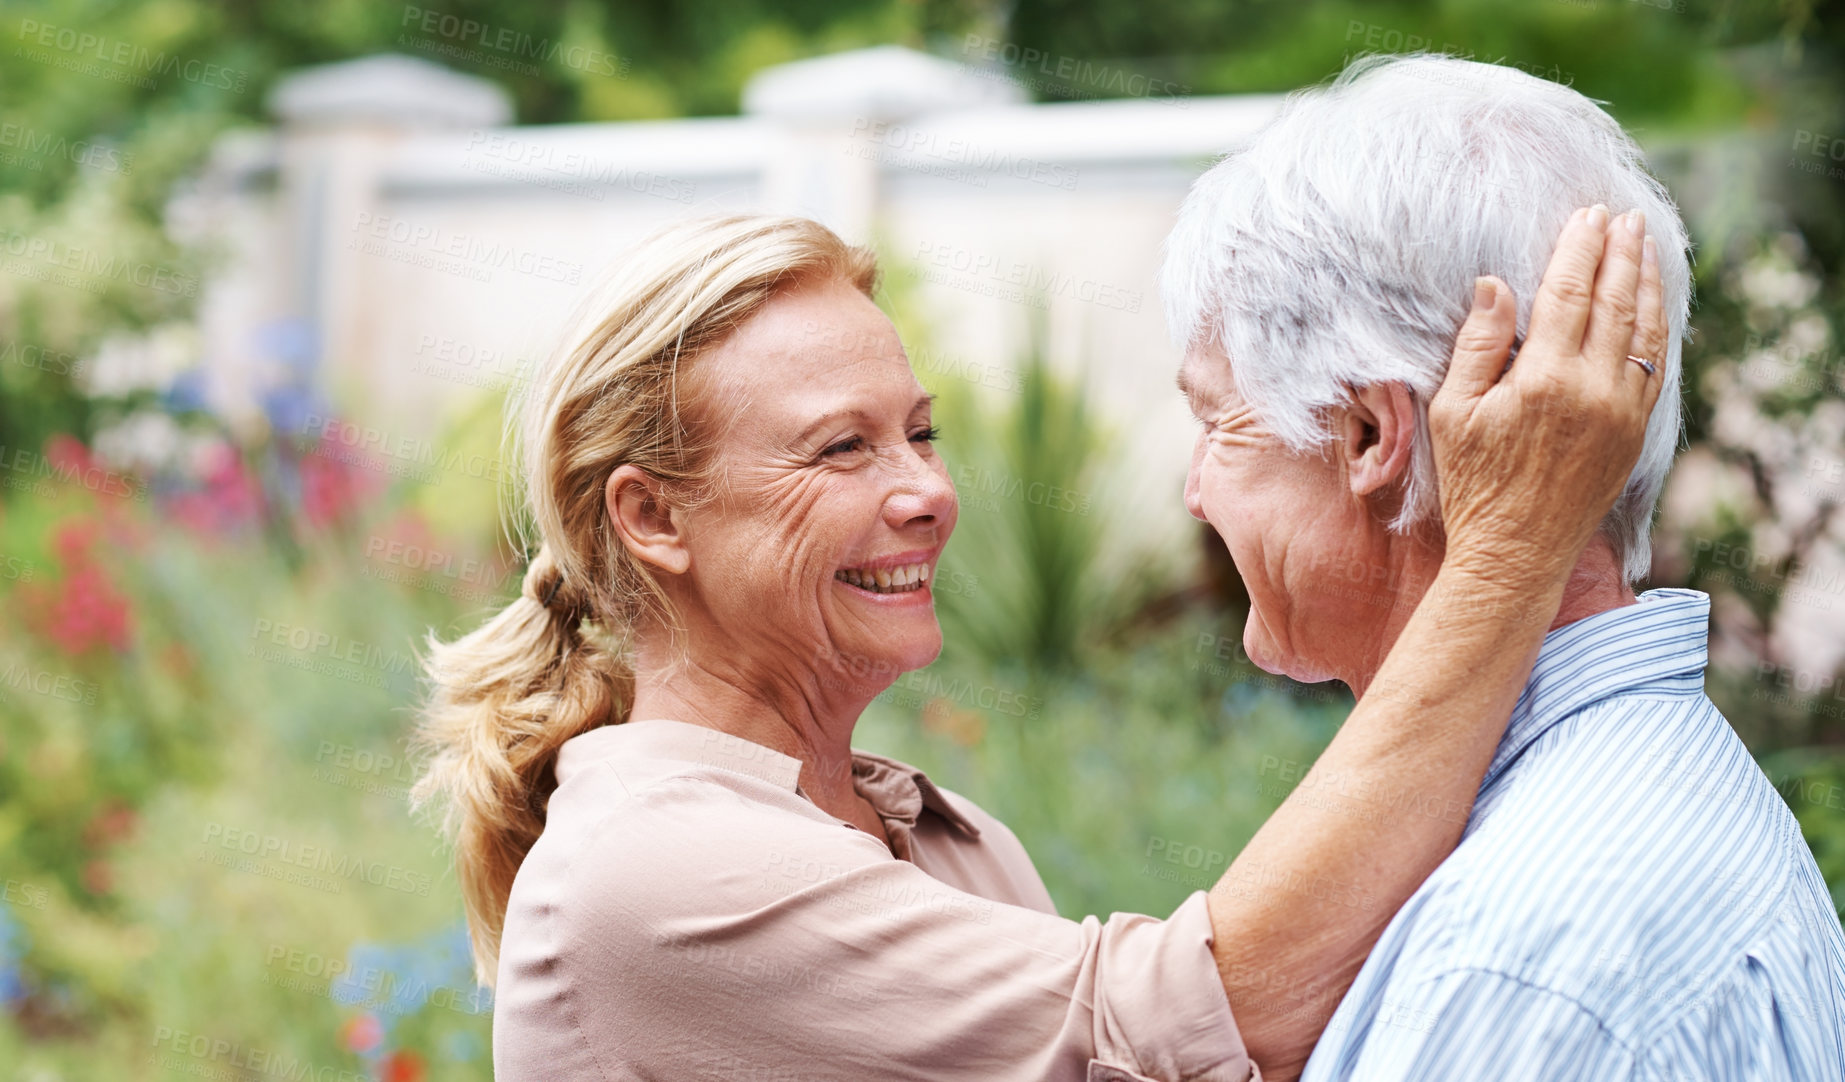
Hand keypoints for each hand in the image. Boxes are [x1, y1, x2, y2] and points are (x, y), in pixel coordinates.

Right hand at [1428, 204, 1667, 589]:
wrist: (1516, 552)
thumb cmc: (1473, 484)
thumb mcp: (1453, 412)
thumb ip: (1478, 345)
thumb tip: (1495, 284)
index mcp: (1545, 378)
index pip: (1570, 293)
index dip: (1580, 248)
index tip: (1587, 215)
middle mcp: (1594, 390)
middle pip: (1616, 302)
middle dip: (1621, 253)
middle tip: (1625, 217)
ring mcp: (1622, 412)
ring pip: (1645, 331)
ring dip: (1647, 283)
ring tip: (1647, 247)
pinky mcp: (1635, 433)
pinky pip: (1656, 368)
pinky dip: (1657, 329)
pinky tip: (1652, 308)